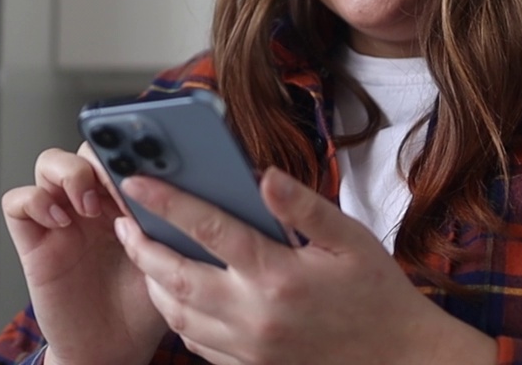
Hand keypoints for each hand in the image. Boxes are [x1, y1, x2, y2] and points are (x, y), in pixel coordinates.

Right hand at [2, 145, 167, 364]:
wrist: (113, 350)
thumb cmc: (142, 307)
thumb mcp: (168, 259)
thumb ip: (165, 224)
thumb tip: (175, 190)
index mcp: (127, 201)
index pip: (121, 153)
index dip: (130, 151)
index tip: (147, 165)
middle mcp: (92, 205)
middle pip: (84, 150)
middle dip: (101, 158)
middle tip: (120, 184)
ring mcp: (60, 220)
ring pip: (48, 163)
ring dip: (69, 174)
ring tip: (89, 205)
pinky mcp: (34, 242)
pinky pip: (17, 202)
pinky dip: (35, 201)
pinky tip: (61, 222)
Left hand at [114, 167, 496, 364]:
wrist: (397, 359)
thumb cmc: (377, 293)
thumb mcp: (351, 240)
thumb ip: (304, 207)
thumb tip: (263, 176)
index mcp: (278, 275)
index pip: (208, 230)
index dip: (167, 202)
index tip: (137, 181)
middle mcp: (255, 314)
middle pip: (176, 277)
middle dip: (142, 247)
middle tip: (123, 221)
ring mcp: (248, 347)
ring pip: (177, 314)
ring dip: (152, 283)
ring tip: (142, 254)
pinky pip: (196, 343)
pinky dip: (176, 317)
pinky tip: (176, 295)